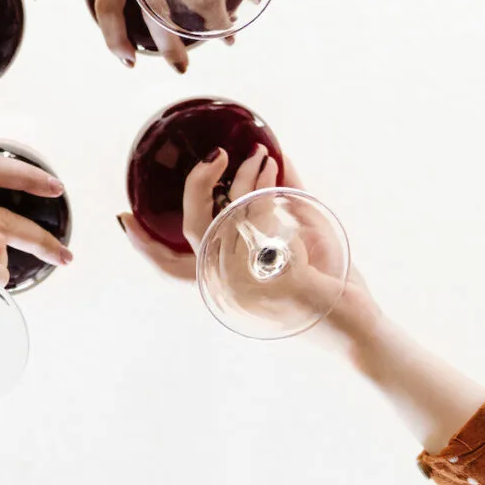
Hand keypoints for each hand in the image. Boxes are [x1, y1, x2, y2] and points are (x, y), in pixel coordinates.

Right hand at [118, 148, 378, 348]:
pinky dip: (267, 187)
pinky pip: (261, 216)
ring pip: (229, 213)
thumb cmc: (329, 289)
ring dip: (245, 177)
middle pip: (193, 228)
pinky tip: (276, 169)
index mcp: (225, 283)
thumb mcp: (299, 238)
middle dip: (198, 185)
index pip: (172, 268)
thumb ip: (282, 202)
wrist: (360, 328)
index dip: (144, 245)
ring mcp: (253, 280)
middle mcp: (230, 284)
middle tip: (215, 156)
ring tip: (260, 155)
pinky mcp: (278, 273)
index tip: (124, 219)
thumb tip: (277, 158)